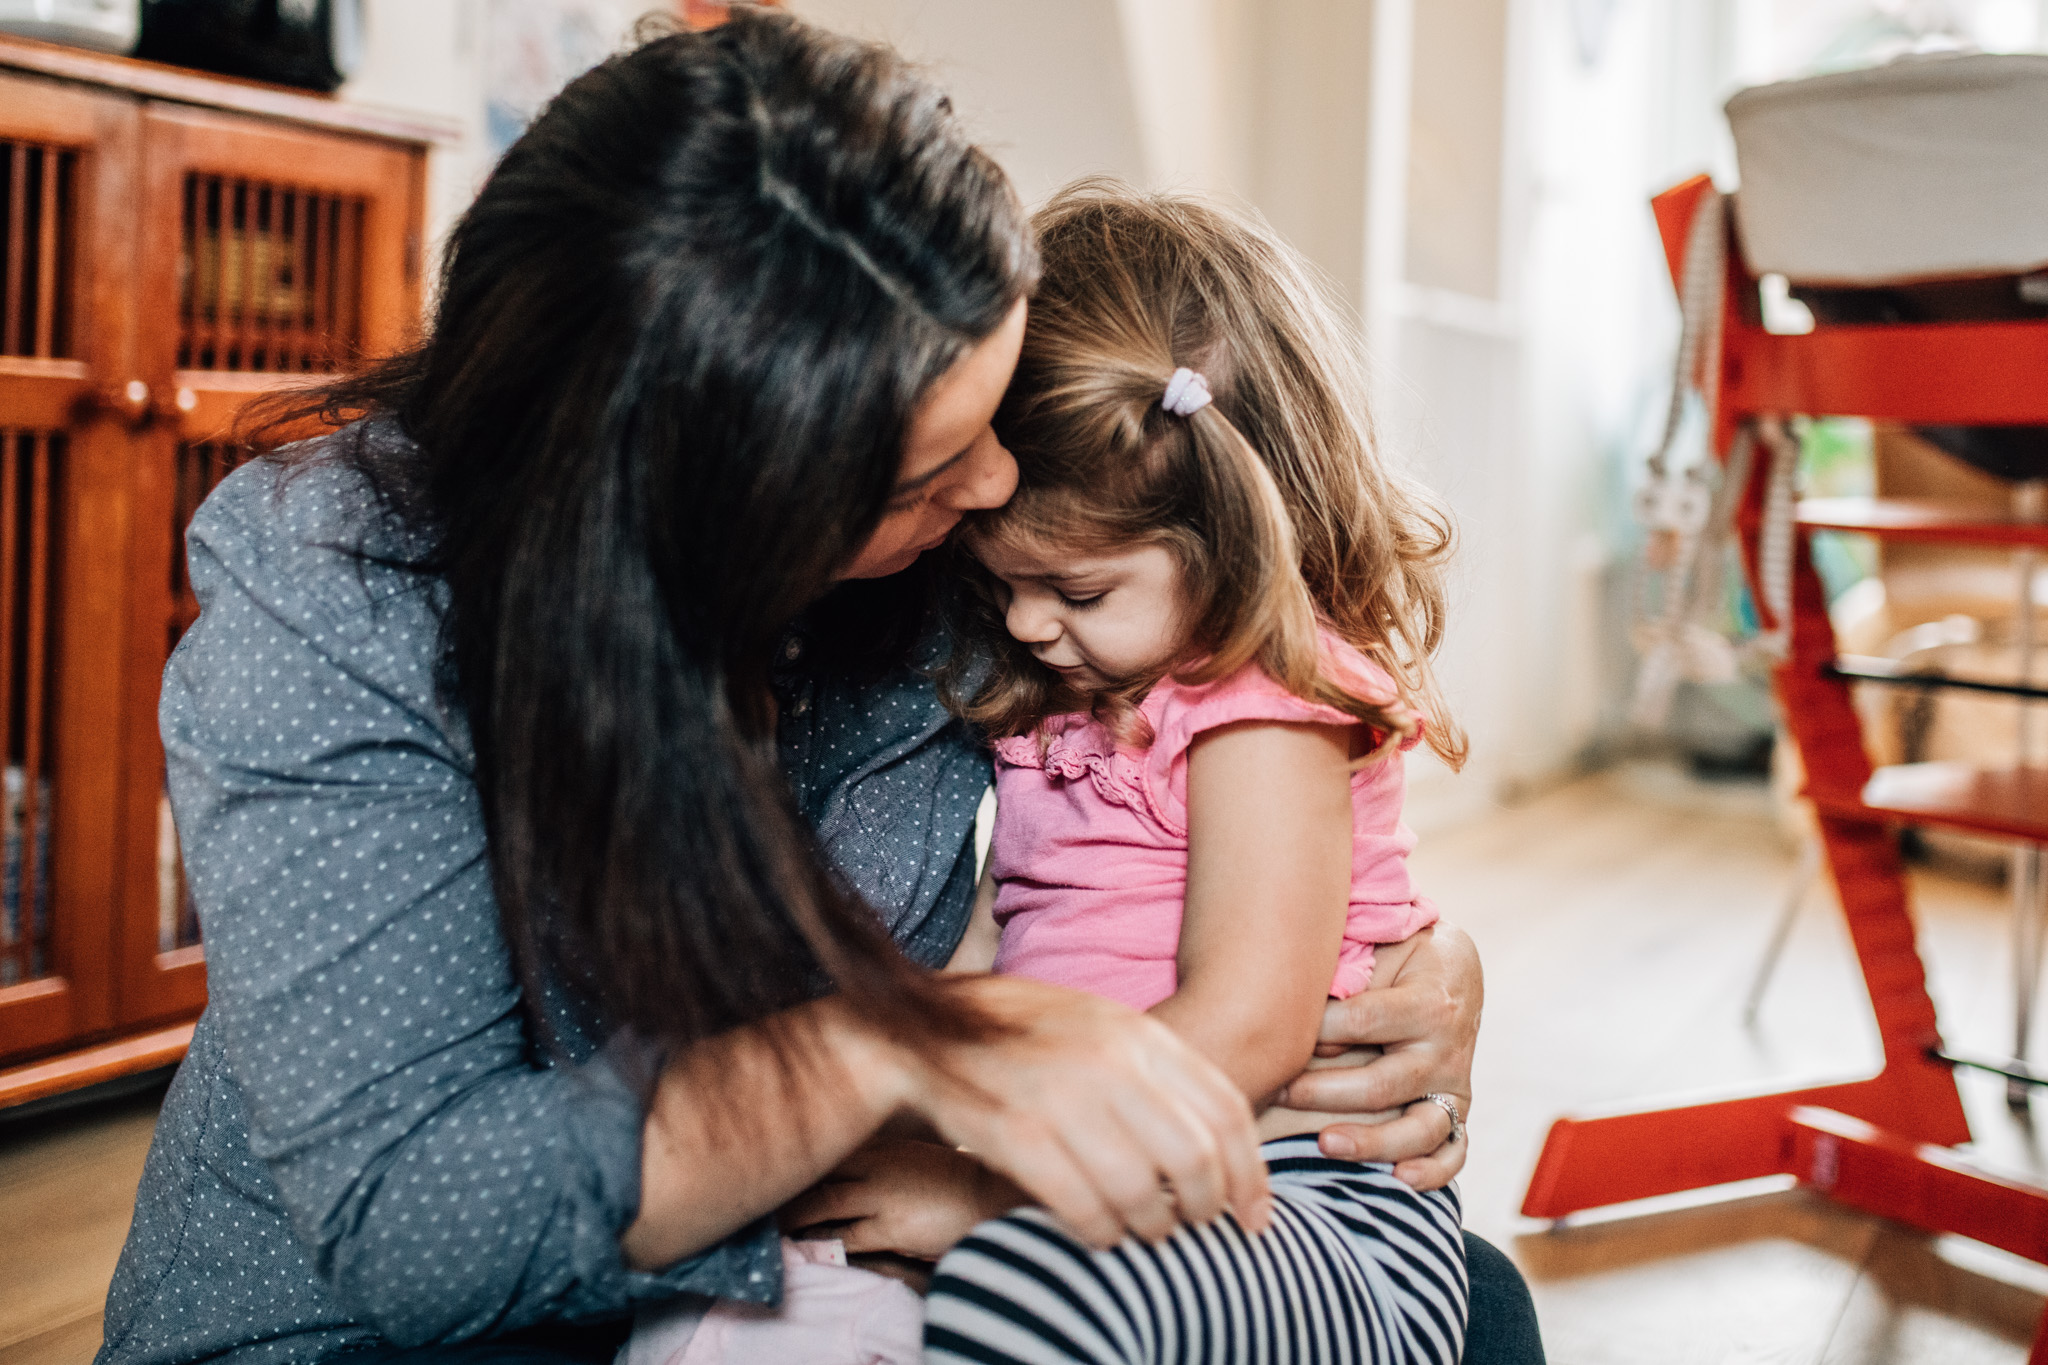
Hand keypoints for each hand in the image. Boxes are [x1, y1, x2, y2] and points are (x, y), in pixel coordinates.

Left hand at [781, 1139, 1020, 1260]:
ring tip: (774, 1229)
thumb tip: (854, 1162)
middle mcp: (876, 1162)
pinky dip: (822, 1243)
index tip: (776, 1163)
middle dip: (788, 1186)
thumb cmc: (955, 1178)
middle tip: (763, 1198)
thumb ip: (882, 1155)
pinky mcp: (889, 1228)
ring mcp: (880, 1195)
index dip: (801, 1156)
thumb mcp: (915, 1153)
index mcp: (883, 1142)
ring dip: (795, 1218)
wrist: (991, 1197)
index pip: (828, 1145)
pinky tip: (807, 1248)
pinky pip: (843, 1238)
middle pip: (816, 1171)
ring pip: (821, 1204)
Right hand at [907, 974, 1269, 1249]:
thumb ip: (1157, 1070)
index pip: (1226, 1110)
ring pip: (1140, 1190)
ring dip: (1150, 1227)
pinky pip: (1081, 1205)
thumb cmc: (1020, 1035)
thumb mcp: (1100, 1026)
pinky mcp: (1015, 1133)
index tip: (1254, 1216)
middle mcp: (1106, 1061)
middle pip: (1193, 1157)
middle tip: (1194, 1228)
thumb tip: (1225, 1137)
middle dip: (1204, 1208)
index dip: (1251, 1174)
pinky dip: (1100, 1232)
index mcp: (1136, 1033)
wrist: (918, 1028)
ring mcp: (1059, 1095)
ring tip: (1144, 1233)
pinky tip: (1099, 1234)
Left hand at [1272, 924, 1479, 1189]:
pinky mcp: (1457, 1111)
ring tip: (1325, 1144)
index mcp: (1429, 1001)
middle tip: (1279, 1092)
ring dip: (1372, 1142)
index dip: (1318, 1027)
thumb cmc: (1396, 955)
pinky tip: (1400, 1179)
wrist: (1451, 968)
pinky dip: (1433, 1171)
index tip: (1278, 1027)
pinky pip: (1454, 1151)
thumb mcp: (1377, 951)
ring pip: (1420, 1128)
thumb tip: (1303, 1024)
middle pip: (1384, 1083)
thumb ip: (1346, 979)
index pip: (1362, 1021)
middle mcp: (1447, 1049)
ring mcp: (1455, 1086)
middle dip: (1323, 1092)